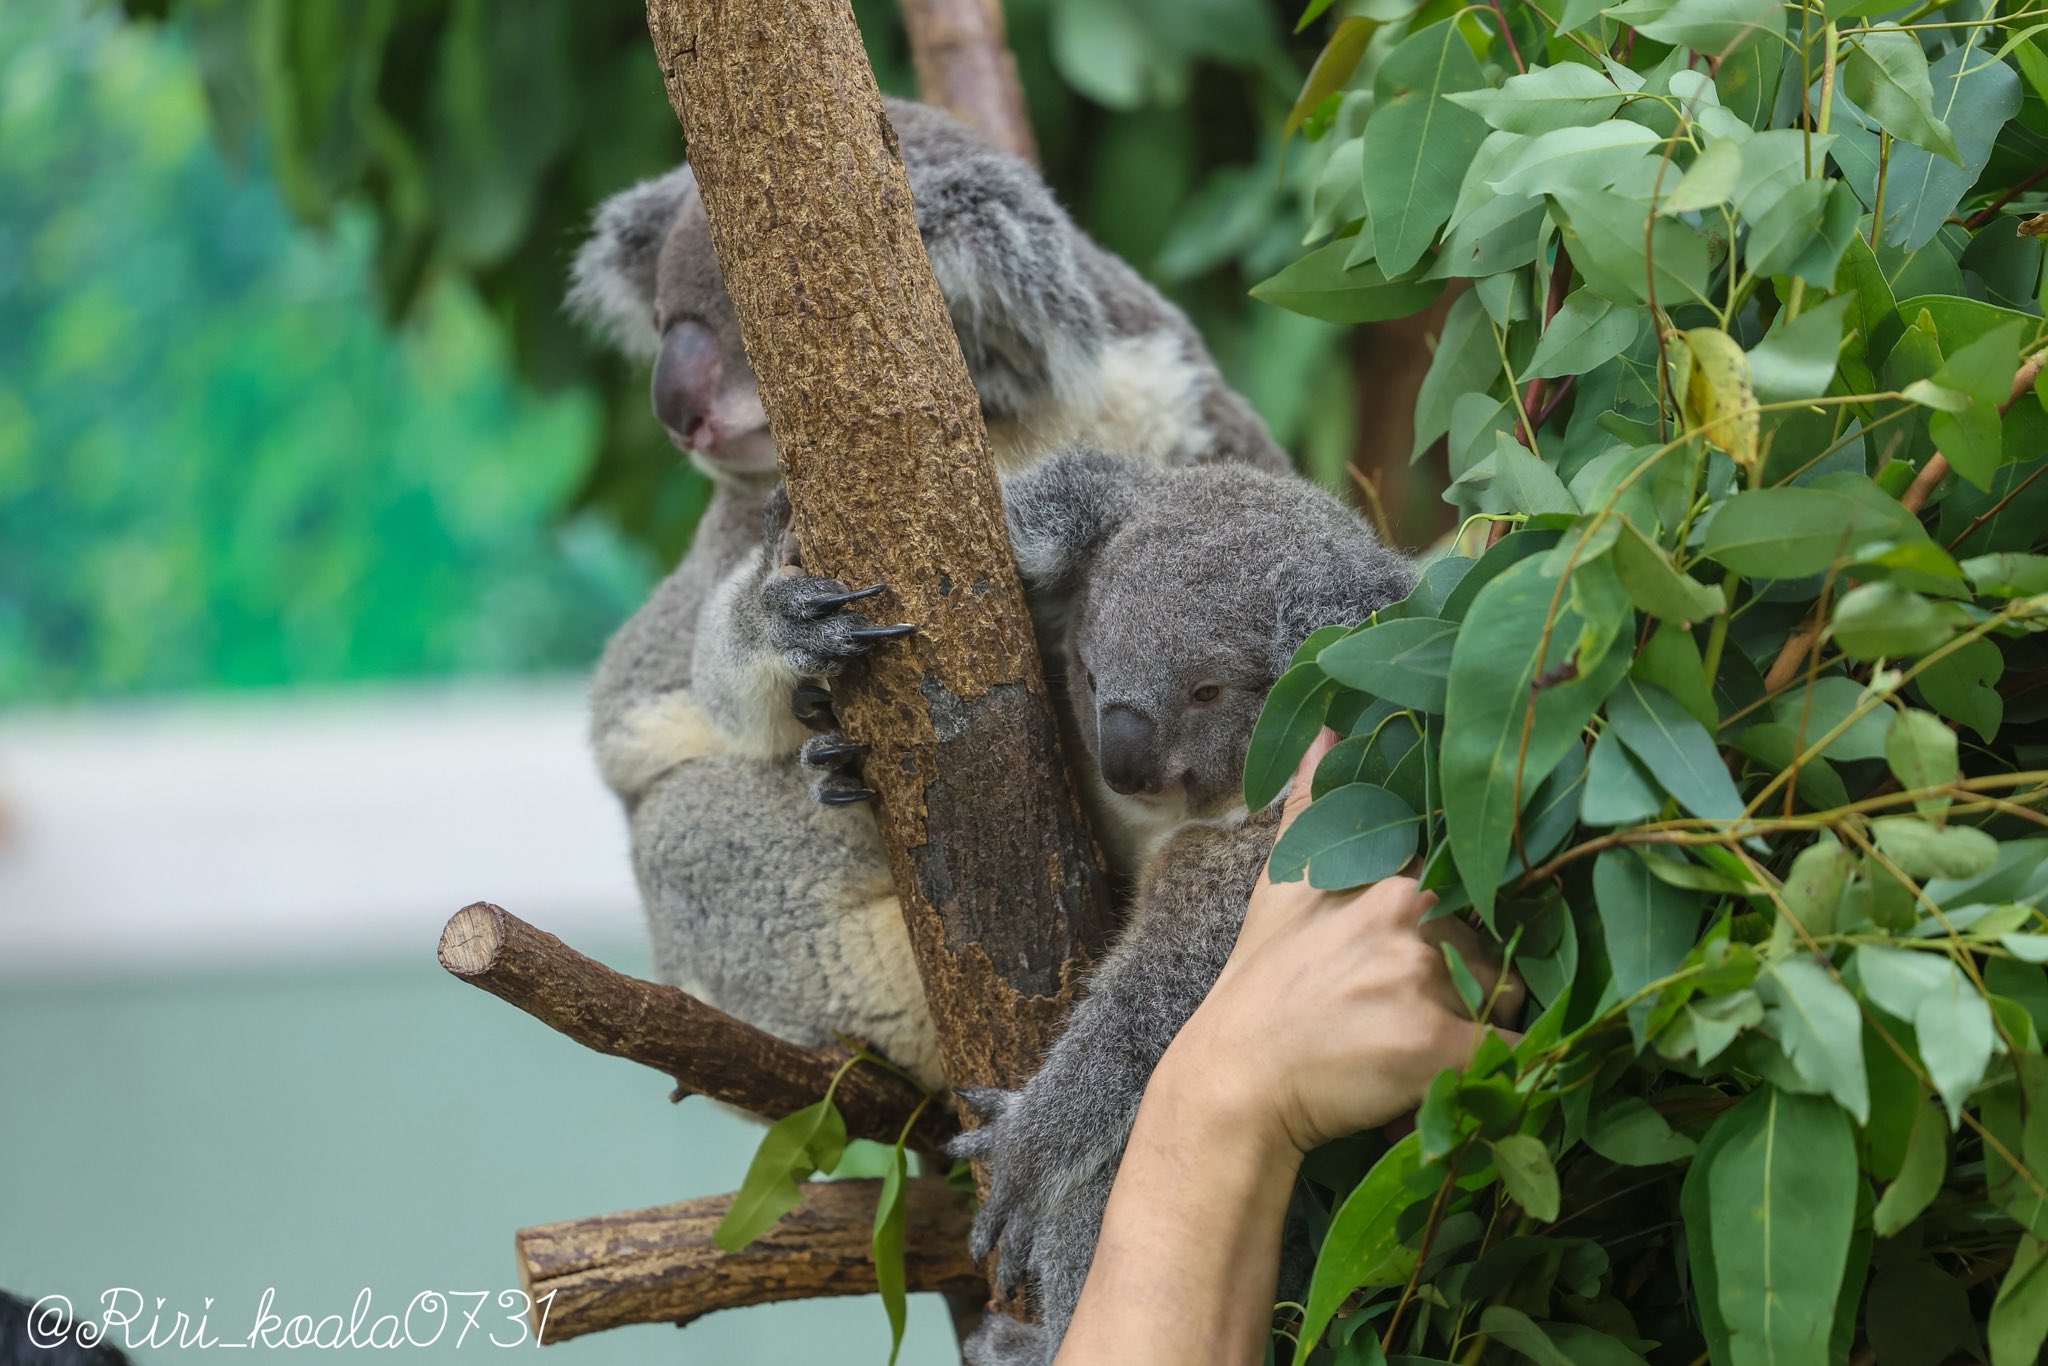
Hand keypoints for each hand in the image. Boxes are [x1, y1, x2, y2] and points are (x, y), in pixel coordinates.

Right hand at [1160, 727, 1522, 1156]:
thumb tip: (1329, 730)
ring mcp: (1425, 978)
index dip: (1464, 922)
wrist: (1236, 1077)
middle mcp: (1412, 914)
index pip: (1469, 885)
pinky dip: (1496, 1070)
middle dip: (1468, 982)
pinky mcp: (1436, 1043)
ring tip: (1420, 1050)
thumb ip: (1313, 804)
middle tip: (1412, 1015)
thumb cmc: (1261, 982)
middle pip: (1490, 946)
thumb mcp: (1283, 883)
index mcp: (1387, 873)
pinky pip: (1506, 1054)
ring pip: (1502, 998)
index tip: (1442, 951)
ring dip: (1477, 1025)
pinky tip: (1459, 1077)